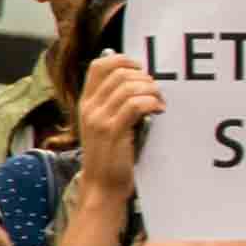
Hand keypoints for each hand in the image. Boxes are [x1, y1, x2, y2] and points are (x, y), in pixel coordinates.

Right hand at [72, 53, 161, 197]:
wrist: (102, 185)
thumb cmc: (110, 154)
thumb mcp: (104, 124)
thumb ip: (113, 102)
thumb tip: (137, 78)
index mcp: (86, 102)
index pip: (98, 66)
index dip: (123, 60)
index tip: (141, 70)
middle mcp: (89, 108)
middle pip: (118, 73)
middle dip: (143, 77)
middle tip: (156, 91)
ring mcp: (99, 119)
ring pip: (128, 87)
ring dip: (151, 90)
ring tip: (160, 102)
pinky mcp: (113, 131)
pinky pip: (134, 105)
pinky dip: (151, 102)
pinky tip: (159, 110)